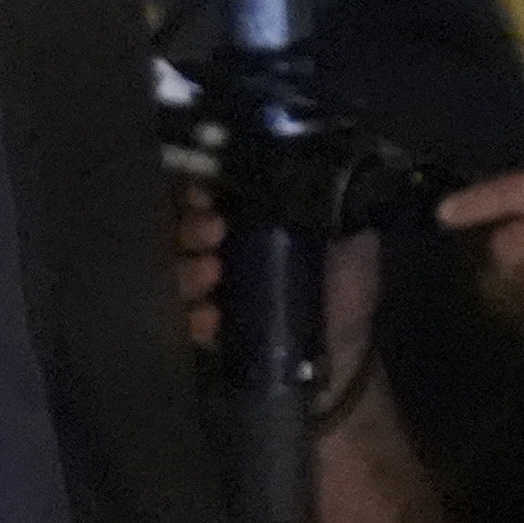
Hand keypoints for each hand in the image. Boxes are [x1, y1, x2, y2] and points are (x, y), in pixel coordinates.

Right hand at [170, 180, 377, 385]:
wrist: (347, 358)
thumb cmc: (347, 292)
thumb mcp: (351, 239)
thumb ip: (334, 203)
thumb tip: (323, 164)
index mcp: (250, 223)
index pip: (206, 196)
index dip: (197, 191)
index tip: (206, 194)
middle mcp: (220, 251)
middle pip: (178, 228)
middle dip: (188, 226)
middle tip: (212, 230)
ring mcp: (207, 291)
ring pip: (172, 269)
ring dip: (185, 268)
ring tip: (210, 274)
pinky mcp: (204, 331)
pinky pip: (180, 318)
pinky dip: (192, 315)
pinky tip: (212, 316)